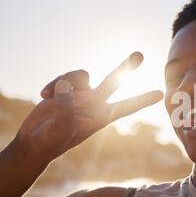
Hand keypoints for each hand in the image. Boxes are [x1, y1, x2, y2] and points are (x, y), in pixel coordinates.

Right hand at [16, 52, 162, 161]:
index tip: (160, 94)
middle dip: (126, 67)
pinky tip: (43, 94)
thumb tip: (66, 88)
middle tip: (140, 54)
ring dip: (64, 80)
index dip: (142, 100)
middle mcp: (94, 103)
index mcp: (99, 118)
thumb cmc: (49, 142)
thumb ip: (64, 111)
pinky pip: (65, 77)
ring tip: (48, 96)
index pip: (125, 108)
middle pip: (114, 81)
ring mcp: (80, 95)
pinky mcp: (66, 89)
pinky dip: (54, 83)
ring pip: (81, 75)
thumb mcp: (58, 132)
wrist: (34, 141)